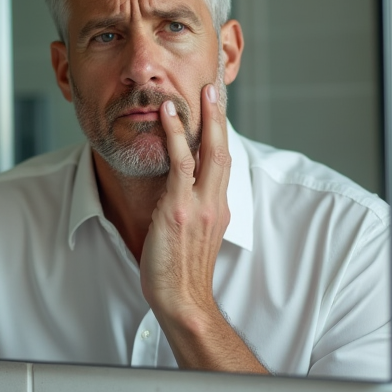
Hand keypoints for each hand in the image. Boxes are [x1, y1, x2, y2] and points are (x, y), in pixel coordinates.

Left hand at [140, 83, 266, 372]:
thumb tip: (177, 198)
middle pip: (224, 150)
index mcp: (219, 210)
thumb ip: (191, 214)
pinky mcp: (180, 209)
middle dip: (221, 118)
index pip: (223, 164)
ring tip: (200, 92)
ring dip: (204, 118)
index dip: (221, 136)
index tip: (216, 113)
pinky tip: (167, 114)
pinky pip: (181, 163)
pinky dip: (176, 135)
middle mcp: (215, 204)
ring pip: (209, 152)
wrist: (183, 302)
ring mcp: (200, 205)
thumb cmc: (180, 276)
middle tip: (216, 89)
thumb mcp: (192, 239)